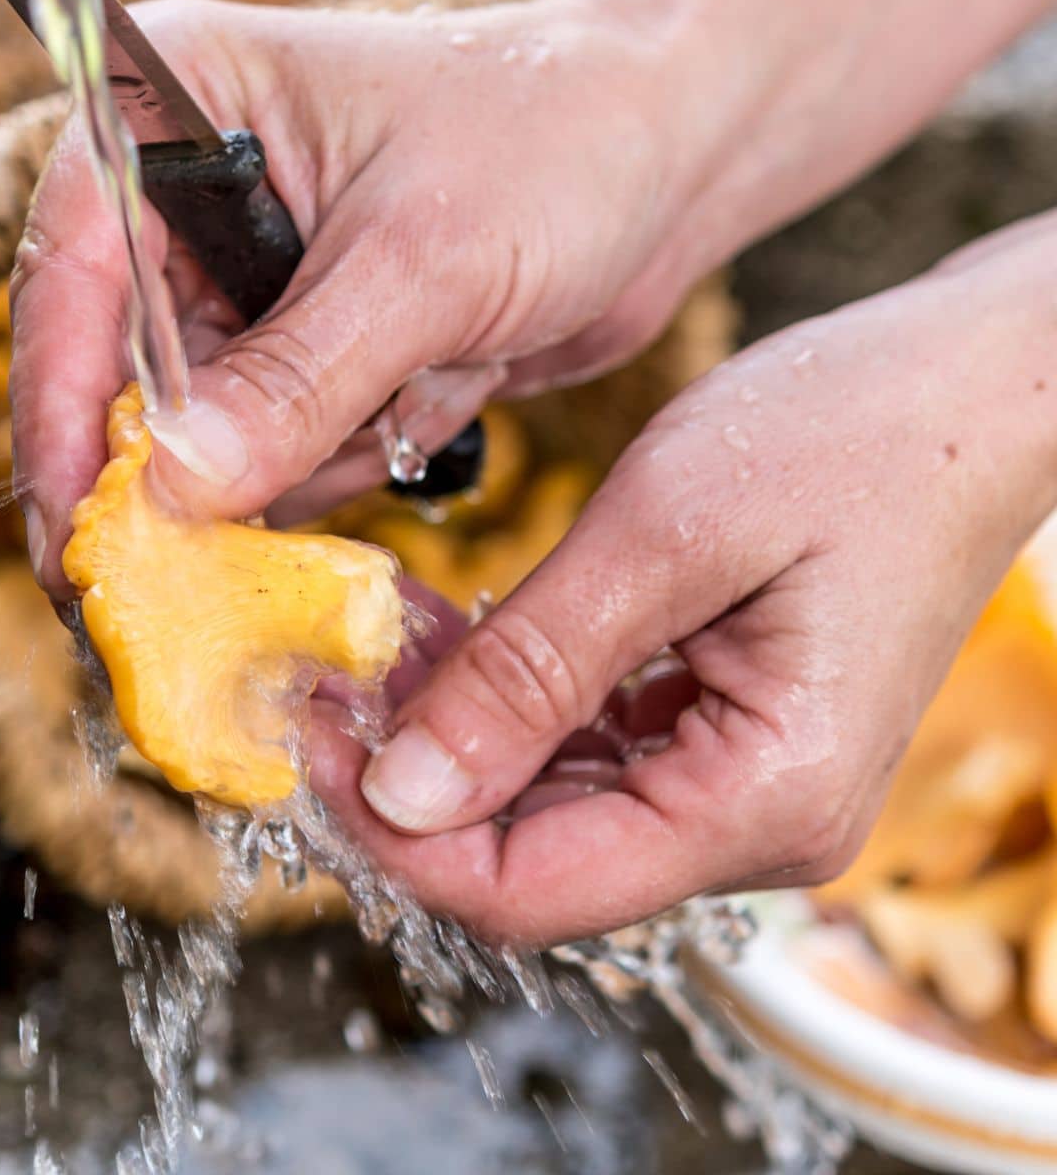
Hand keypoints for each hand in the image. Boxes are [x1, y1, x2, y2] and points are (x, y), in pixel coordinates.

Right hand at [10, 0, 1056, 594]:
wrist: (662, 169)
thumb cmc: (557, 146)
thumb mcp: (423, 263)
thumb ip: (299, 378)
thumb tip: (180, 485)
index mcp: (186, 111)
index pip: (79, 271)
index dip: (65, 406)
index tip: (78, 526)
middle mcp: (204, 202)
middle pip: (125, 370)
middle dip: (166, 475)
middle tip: (174, 582)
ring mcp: (263, 286)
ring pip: (207, 430)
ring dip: (274, 476)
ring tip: (369, 445)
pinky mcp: (321, 353)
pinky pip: (283, 450)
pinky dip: (328, 474)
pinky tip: (403, 429)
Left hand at [308, 213, 1056, 944]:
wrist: (973, 394)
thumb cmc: (853, 437)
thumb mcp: (665, 536)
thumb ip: (531, 674)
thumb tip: (405, 791)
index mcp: (761, 799)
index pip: (528, 891)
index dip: (397, 832)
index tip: (311, 735)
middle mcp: (755, 824)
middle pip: (530, 861)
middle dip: (410, 778)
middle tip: (328, 672)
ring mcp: (740, 786)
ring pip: (546, 809)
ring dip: (451, 734)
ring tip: (378, 638)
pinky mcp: (723, 738)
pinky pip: (586, 754)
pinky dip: (505, 705)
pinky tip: (450, 635)